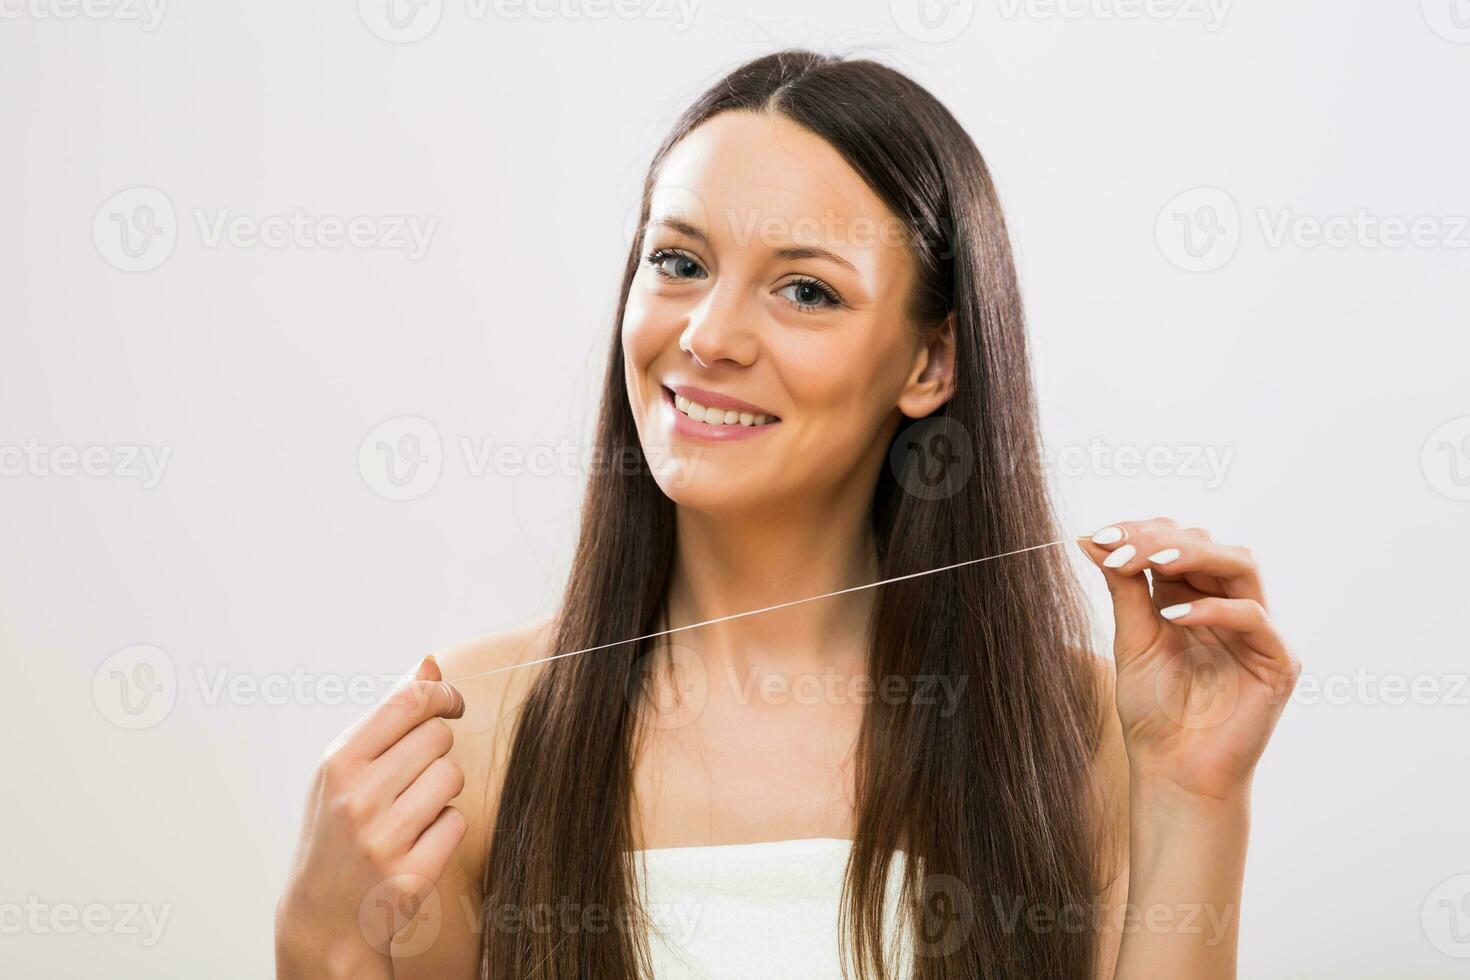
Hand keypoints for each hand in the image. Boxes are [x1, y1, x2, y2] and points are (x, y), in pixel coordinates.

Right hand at [275, 655, 466, 977]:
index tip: (452, 703)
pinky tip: (417, 843)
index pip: (408, 702)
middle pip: (438, 737)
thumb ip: (387, 717)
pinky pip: (458, 822)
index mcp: (338, 763)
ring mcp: (384, 837)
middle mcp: (358, 797)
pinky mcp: (411, 873)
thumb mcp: (343, 770)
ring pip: (452, 777)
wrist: (322, 919)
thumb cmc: (335, 832)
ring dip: (443, 790)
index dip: (442, 694)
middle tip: (416, 774)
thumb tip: (429, 664)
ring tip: (413, 810)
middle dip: (437, 749)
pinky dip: (445, 829)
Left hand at [1078, 518, 1301, 805]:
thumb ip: (1120, 586)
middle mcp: (1228, 606)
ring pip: (1241, 566)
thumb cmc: (1152, 711)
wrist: (1172, 771)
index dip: (1142, 532)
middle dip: (1162, 539)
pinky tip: (1173, 617)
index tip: (1099, 535)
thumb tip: (1089, 536)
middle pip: (1210, 545)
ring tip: (1150, 561)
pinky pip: (1254, 618)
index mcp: (1192, 598)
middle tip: (1119, 545)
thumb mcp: (1131, 638)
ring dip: (1193, 555)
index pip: (1178, 543)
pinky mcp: (1277, 660)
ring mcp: (1257, 631)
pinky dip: (1215, 610)